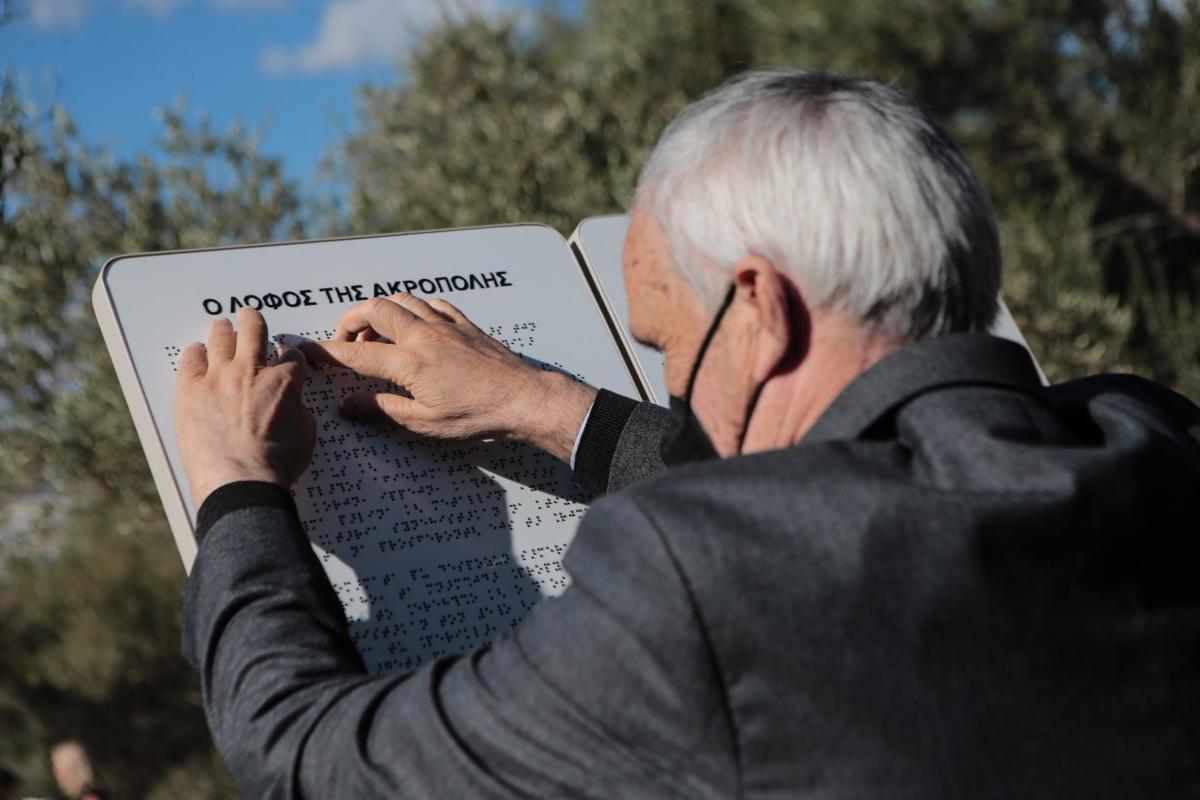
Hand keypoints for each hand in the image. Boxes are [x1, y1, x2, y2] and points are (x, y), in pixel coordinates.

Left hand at [176, 307, 315, 507]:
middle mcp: (252, 372)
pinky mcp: (191, 390)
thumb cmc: (274, 467)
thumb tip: (293, 405)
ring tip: (222, 327)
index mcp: (284, 383)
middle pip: (254, 330)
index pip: (292, 356)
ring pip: (221, 337)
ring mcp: (219, 378)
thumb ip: (299, 411)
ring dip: (224, 330)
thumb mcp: (305, 436)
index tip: (285, 356)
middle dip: (254, 321)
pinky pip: (191, 359)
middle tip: (250, 318)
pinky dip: (196, 353)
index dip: (290, 355)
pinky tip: (197, 352)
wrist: (241, 484)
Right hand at [300, 294, 596, 462]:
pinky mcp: (464, 324)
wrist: (524, 399)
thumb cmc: (478, 416)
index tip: (308, 351)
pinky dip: (414, 308)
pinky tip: (415, 325)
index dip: (327, 351)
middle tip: (346, 341)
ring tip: (376, 333)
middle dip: (350, 320)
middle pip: (374, 310)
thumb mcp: (424, 424)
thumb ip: (382, 410)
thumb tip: (348, 405)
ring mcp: (445, 325)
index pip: (356, 353)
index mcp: (410, 363)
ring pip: (402, 299)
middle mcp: (424, 335)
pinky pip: (432, 303)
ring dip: (381, 310)